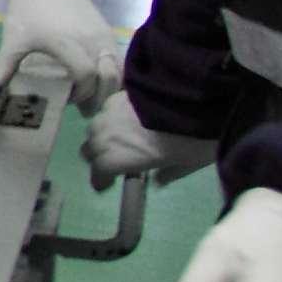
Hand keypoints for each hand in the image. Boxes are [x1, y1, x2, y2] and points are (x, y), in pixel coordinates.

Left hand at [0, 0, 120, 111]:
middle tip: (85, 109)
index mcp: (68, 44)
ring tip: (93, 99)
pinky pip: (119, 61)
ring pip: (119, 71)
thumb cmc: (29, 10)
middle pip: (110, 79)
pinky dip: (114, 76)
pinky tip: (100, 84)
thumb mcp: (13, 38)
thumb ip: (6, 65)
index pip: (87, 76)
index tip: (68, 100)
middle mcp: (92, 43)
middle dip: (100, 97)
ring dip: (110, 88)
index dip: (81, 93)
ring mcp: (104, 38)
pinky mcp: (109, 33)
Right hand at [81, 90, 213, 190]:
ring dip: (103, 136)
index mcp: (117, 159)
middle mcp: (104, 137)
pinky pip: (105, 112)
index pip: (97, 173)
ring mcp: (107, 114)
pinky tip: (129, 117)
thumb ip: (168, 175)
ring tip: (122, 136)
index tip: (107, 184)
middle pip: (89, 150)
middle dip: (99, 157)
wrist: (192, 97)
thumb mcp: (188, 164)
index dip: (101, 180)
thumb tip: (156, 180)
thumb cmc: (189, 138)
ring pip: (95, 129)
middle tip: (117, 159)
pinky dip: (112, 118)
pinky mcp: (115, 97)